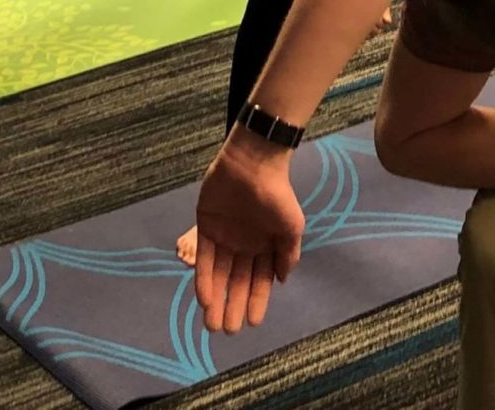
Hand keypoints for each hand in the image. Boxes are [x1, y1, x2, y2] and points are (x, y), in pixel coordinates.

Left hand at [194, 135, 304, 332]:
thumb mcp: (291, 225)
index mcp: (266, 247)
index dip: (256, 302)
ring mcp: (224, 239)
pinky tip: (204, 298)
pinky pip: (204, 259)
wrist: (251, 163)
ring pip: (219, 276)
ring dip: (216, 300)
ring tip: (212, 325)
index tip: (251, 323)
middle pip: (237, 282)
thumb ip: (288, 253)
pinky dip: (203, 279)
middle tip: (228, 331)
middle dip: (232, 307)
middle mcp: (244, 246)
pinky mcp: (205, 229)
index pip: (260, 281)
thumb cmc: (276, 193)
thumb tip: (282, 281)